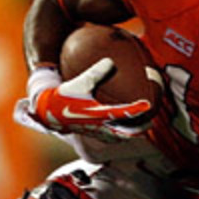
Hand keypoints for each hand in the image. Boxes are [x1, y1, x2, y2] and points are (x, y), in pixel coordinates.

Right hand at [27, 60, 151, 140]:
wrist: (47, 112)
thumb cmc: (63, 96)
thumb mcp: (79, 82)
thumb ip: (96, 72)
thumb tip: (110, 61)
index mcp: (98, 114)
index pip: (123, 113)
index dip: (137, 110)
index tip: (148, 105)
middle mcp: (98, 126)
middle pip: (124, 132)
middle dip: (138, 129)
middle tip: (150, 122)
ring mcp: (94, 132)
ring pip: (117, 137)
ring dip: (129, 134)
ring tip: (138, 128)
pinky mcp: (90, 133)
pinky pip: (108, 137)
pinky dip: (117, 134)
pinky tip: (119, 129)